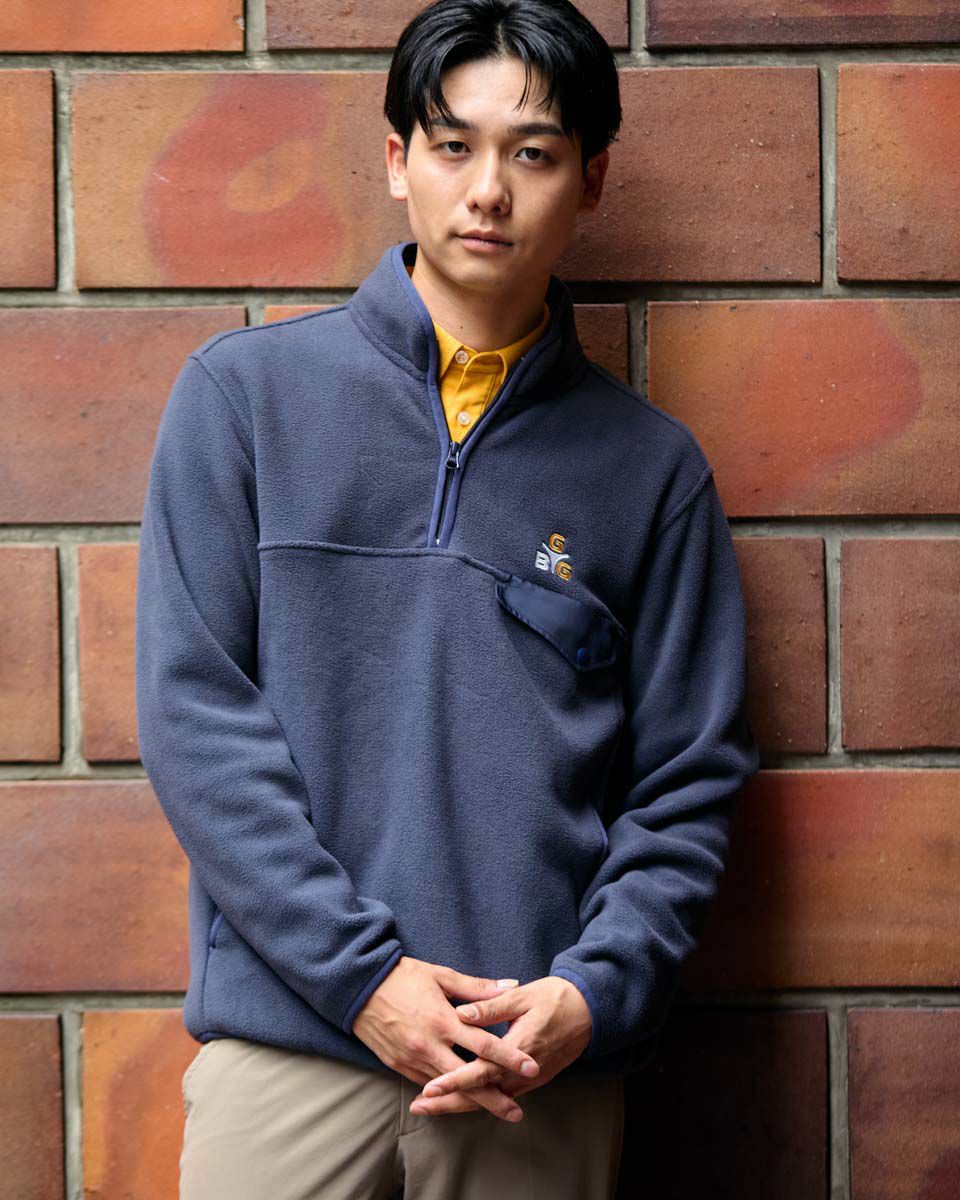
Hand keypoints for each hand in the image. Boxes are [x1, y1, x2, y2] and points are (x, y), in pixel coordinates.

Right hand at [352, 955, 541, 1122]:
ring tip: (497, 1110)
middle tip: (517, 1112)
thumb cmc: (403, 976)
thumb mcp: (441, 976)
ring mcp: (413, 1059)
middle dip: (494, 1098)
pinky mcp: (399, 1066)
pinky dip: (446, 1095)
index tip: (532, 1067)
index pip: (484, 1044)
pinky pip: (427, 1085)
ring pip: (448, 1088)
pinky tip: (461, 1102)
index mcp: (443, 1021)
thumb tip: (511, 986)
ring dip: (472, 1101)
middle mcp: (429, 1046)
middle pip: (468, 1079)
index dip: (509, 1058)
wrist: (358, 987)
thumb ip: (477, 988)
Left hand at [408, 976, 591, 1115]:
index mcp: (517, 1048)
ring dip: (460, 1103)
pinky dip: (479, 1099)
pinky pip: (501, 1095)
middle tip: (419, 1107)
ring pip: (489, 1099)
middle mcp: (521, 1072)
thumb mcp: (523, 996)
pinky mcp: (531, 1080)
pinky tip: (461, 1098)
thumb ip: (491, 1007)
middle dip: (448, 1103)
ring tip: (431, 1106)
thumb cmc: (554, 998)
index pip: (480, 1072)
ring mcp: (527, 1080)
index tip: (429, 1089)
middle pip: (480, 1095)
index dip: (453, 1081)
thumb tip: (462, 1013)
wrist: (589, 1012)